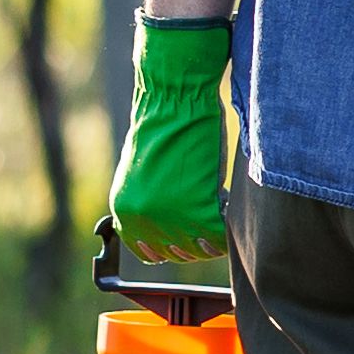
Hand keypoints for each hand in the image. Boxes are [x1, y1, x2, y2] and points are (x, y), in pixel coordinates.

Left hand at [110, 16, 236, 255]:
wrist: (173, 100)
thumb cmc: (162, 127)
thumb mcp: (143, 173)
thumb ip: (150, 204)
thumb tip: (172, 226)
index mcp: (124, 210)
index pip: (146, 251)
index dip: (170, 248)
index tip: (187, 241)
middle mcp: (142, 218)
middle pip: (176, 252)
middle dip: (196, 242)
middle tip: (211, 225)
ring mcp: (170, 217)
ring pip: (199, 248)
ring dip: (213, 236)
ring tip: (220, 212)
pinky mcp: (198, 209)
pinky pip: (219, 235)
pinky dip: (227, 227)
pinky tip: (228, 205)